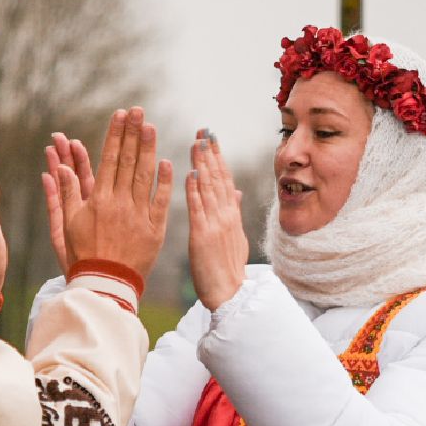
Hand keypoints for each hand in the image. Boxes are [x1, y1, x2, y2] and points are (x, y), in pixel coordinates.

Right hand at [43, 107, 172, 285]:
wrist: (104, 286)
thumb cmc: (82, 256)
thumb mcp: (65, 225)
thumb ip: (65, 194)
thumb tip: (58, 167)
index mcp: (98, 200)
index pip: (108, 159)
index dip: (115, 135)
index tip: (120, 114)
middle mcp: (120, 203)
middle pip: (127, 161)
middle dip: (132, 133)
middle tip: (138, 110)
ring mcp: (139, 216)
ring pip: (145, 176)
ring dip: (148, 149)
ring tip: (150, 126)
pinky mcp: (155, 230)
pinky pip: (161, 202)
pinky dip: (165, 182)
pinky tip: (167, 162)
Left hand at [185, 128, 247, 309]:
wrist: (230, 294)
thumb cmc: (228, 269)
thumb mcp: (236, 238)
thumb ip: (233, 212)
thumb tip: (235, 191)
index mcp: (231, 215)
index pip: (224, 179)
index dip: (218, 157)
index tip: (211, 138)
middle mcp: (225, 215)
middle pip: (217, 178)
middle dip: (210, 153)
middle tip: (203, 130)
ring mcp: (215, 224)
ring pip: (208, 188)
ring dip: (202, 164)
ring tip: (197, 142)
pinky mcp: (202, 236)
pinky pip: (197, 209)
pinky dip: (194, 190)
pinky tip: (190, 173)